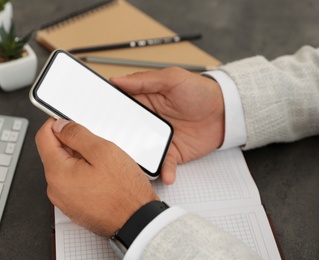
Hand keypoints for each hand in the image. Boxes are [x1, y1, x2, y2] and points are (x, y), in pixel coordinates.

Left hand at [35, 118, 158, 237]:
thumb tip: (60, 126)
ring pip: (65, 168)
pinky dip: (83, 174)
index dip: (55, 124)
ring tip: (103, 164)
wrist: (137, 222)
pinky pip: (72, 183)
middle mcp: (55, 188)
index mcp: (57, 172)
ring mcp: (64, 200)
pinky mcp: (74, 208)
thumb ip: (77, 134)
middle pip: (54, 153)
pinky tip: (102, 177)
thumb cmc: (124, 192)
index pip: (43, 137)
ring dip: (79, 160)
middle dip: (72, 143)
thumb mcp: (103, 151)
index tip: (67, 120)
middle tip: (96, 145)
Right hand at [110, 67, 224, 184]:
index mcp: (143, 101)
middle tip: (105, 149)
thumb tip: (116, 79)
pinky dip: (163, 172)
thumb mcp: (172, 78)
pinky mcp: (171, 153)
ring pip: (139, 152)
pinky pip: (163, 164)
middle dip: (116, 142)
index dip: (105, 113)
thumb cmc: (199, 91)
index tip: (93, 120)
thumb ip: (144, 80)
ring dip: (135, 160)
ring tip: (130, 168)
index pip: (118, 108)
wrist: (225, 112)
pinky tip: (165, 176)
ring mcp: (158, 139)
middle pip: (125, 133)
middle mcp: (146, 122)